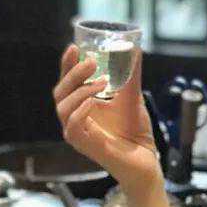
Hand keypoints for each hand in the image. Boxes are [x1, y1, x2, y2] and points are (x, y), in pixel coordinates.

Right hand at [53, 43, 160, 196]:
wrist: (146, 159)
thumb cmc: (135, 132)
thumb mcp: (132, 97)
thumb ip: (130, 75)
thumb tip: (134, 49)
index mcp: (82, 105)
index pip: (67, 82)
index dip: (67, 64)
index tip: (75, 47)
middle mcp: (75, 118)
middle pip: (60, 92)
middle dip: (73, 73)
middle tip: (92, 62)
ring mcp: (77, 133)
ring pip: (63, 107)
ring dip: (81, 90)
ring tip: (102, 83)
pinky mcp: (83, 145)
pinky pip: (72, 126)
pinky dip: (81, 111)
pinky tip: (94, 102)